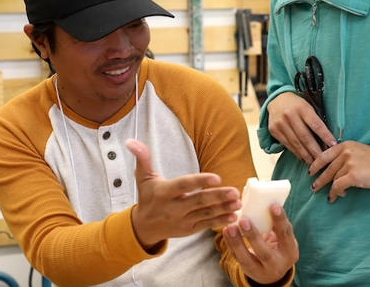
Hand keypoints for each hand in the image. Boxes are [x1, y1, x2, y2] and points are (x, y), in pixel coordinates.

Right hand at [126, 139, 241, 249]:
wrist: (143, 227)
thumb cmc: (147, 197)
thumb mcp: (142, 177)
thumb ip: (142, 158)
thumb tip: (131, 141)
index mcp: (164, 193)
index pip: (184, 185)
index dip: (200, 181)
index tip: (216, 177)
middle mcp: (174, 208)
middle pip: (199, 201)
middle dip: (218, 196)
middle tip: (234, 191)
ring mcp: (183, 220)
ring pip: (206, 214)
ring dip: (223, 208)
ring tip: (238, 202)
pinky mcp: (189, 229)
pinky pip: (206, 224)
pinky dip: (220, 220)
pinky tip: (234, 216)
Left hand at [222, 204, 298, 284]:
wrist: (274, 272)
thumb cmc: (279, 247)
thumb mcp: (284, 238)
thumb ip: (277, 223)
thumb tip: (266, 199)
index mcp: (290, 252)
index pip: (285, 235)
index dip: (280, 220)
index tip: (273, 206)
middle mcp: (277, 264)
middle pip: (264, 252)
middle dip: (253, 236)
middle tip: (244, 220)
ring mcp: (261, 271)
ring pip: (246, 259)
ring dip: (236, 242)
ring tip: (229, 227)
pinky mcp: (247, 270)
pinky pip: (237, 258)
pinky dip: (230, 245)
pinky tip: (226, 232)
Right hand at [267, 92, 336, 164]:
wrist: (277, 100)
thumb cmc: (297, 105)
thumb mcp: (308, 107)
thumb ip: (315, 120)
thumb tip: (327, 140)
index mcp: (302, 107)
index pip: (316, 124)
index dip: (325, 136)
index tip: (333, 145)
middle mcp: (290, 115)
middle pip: (305, 137)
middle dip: (315, 151)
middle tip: (324, 160)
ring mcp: (280, 123)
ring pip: (296, 144)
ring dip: (306, 155)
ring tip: (314, 163)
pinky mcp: (274, 130)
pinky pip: (288, 145)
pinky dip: (297, 153)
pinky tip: (303, 158)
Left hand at [308, 141, 369, 201]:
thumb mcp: (359, 152)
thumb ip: (346, 157)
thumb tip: (334, 170)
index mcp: (346, 145)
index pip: (324, 154)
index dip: (316, 164)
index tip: (311, 171)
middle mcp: (345, 152)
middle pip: (327, 168)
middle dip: (319, 179)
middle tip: (314, 187)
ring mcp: (349, 163)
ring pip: (333, 178)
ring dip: (330, 188)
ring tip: (329, 195)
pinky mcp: (353, 175)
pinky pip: (338, 186)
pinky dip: (335, 193)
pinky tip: (336, 196)